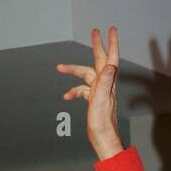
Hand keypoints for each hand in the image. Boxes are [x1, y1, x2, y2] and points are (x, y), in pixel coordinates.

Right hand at [57, 26, 123, 160]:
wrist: (103, 140)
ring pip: (86, 76)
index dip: (111, 43)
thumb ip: (106, 81)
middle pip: (99, 61)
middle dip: (96, 46)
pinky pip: (82, 91)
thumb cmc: (103, 123)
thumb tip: (111, 66)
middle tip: (94, 32)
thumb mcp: (102, 99)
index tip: (110, 30)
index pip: (110, 58)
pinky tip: (66, 97)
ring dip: (73, 71)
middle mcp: (104, 86)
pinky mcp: (94, 101)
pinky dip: (74, 91)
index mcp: (107, 82)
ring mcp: (99, 93)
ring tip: (59, 68)